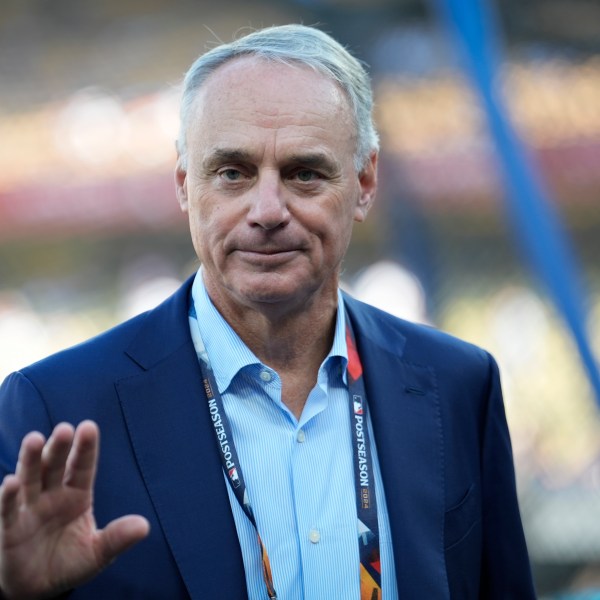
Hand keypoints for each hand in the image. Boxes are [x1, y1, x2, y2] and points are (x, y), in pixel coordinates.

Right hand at [0, 421, 148, 598]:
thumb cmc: (71, 562)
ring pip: (31, 478)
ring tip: (34, 439)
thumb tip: (144, 527)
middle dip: (59, 447)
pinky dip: (9, 495)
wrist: (39, 589)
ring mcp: (30, 508)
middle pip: (55, 465)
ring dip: (31, 459)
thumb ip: (117, 538)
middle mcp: (53, 495)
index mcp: (77, 495)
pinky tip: (12, 482)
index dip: (85, 447)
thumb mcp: (98, 552)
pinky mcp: (10, 527)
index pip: (82, 466)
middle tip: (64, 429)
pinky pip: (9, 508)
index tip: (89, 427)